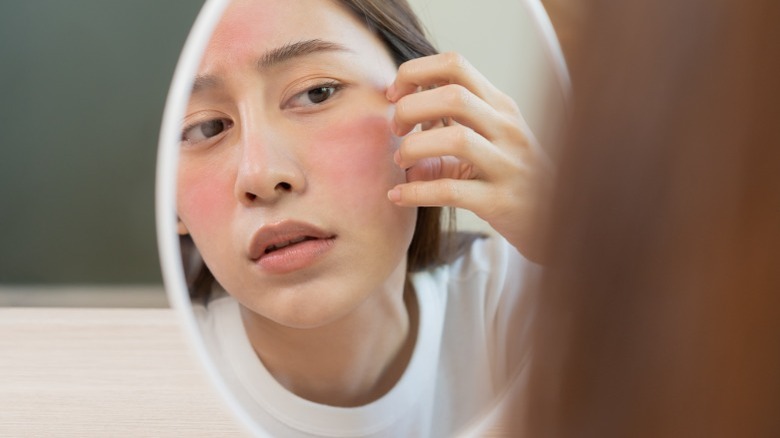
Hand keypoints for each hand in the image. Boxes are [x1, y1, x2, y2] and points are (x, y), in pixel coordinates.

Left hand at [385, 52, 552, 261]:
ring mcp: (507, 164)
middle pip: (452, 96)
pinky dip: (416, 192)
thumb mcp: (487, 139)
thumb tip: (399, 116)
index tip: (394, 95)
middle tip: (396, 130)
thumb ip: (448, 123)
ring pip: (455, 139)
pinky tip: (397, 196)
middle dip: (411, 108)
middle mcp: (507, 128)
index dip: (415, 73)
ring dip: (413, 147)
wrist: (555, 218)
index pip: (455, 65)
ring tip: (400, 161)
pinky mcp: (500, 201)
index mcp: (499, 106)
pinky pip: (451, 191)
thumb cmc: (510, 174)